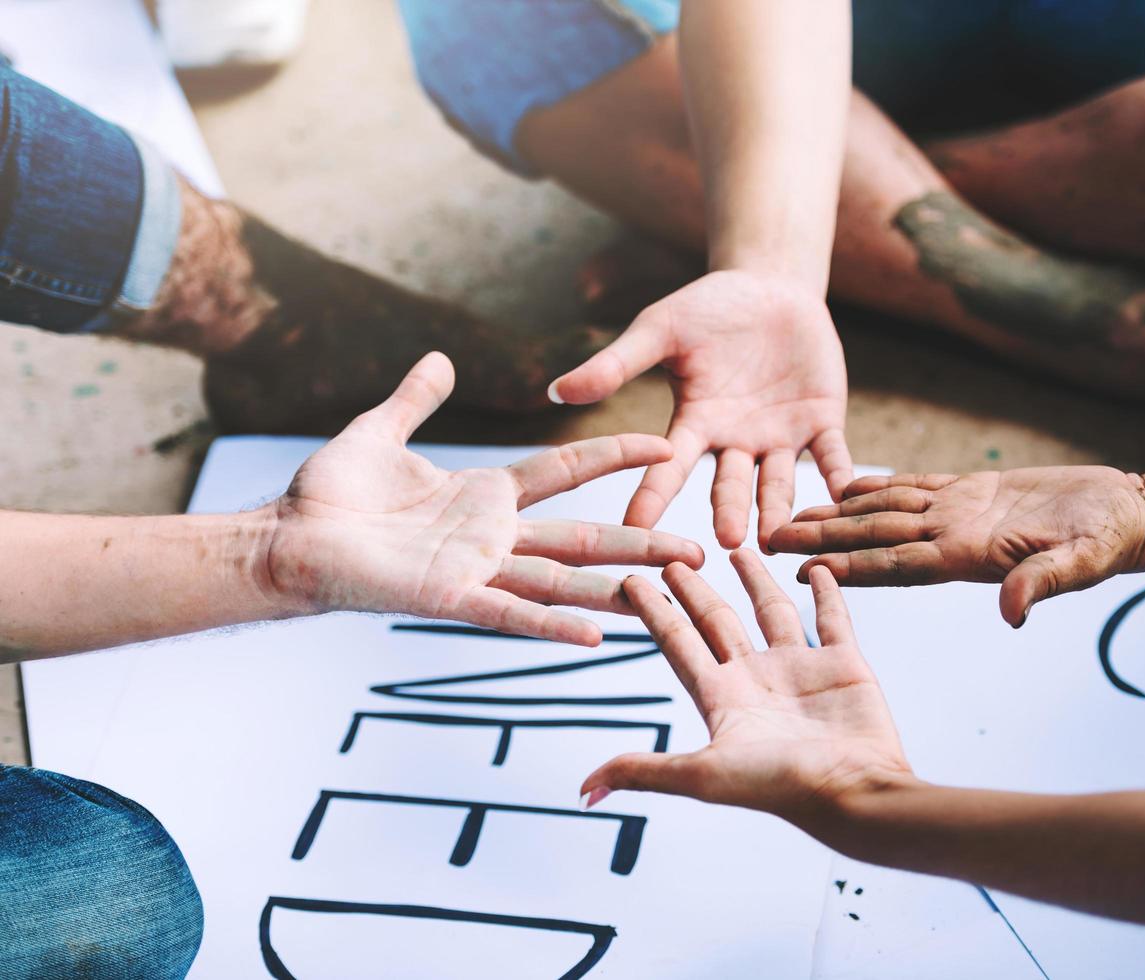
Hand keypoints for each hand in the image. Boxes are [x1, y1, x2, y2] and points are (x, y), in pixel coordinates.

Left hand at [266, 352, 704, 645]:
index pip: (569, 471)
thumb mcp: (379, 433)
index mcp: (486, 496)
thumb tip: (440, 360)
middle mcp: (494, 537)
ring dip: (619, 586)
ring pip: (563, 579)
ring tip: (673, 587)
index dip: (616, 454)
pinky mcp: (451, 598)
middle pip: (585, 536)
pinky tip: (599, 636)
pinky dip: (553, 627)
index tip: (664, 439)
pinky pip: (511, 615)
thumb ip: (415, 400)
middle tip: (700, 546)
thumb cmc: (327, 495)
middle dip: (643, 540)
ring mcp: (478, 570)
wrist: (285, 540)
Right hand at [548, 271, 852, 550]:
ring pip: (780, 482)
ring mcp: (779, 439)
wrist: (770, 288)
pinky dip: (841, 477)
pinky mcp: (822, 424)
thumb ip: (616, 364)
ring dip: (780, 509)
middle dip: (728, 510)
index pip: (669, 467)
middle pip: (730, 484)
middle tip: (725, 540)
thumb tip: (557, 391)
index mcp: (694, 424)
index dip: (652, 496)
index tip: (635, 530)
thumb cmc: (707, 309)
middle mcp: (735, 443)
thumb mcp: (660, 330)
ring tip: (780, 537)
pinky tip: (849, 498)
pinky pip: (833, 456)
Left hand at [580, 550, 909, 826]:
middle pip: (717, 623)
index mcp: (721, 699)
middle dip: (694, 591)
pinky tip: (814, 567)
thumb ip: (645, 771)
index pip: (678, 644)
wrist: (856, 794)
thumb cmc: (782, 788)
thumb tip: (584, 790)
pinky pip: (832, 618)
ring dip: (754, 582)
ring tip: (737, 550)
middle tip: (673, 557)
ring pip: (771, 613)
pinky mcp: (844, 665)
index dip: (654, 613)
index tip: (631, 581)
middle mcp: (757, 681)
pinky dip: (825, 591)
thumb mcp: (703, 775)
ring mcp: (800, 671)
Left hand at [768, 468, 1144, 626]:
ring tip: (792, 511)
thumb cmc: (1110, 542)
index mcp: (966, 558)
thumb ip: (1042, 584)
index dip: (848, 566)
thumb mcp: (1081, 564)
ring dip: (838, 514)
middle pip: (873, 538)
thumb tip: (1012, 613)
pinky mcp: (975, 491)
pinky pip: (916, 486)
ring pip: (885, 511)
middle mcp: (951, 538)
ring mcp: (960, 514)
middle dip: (821, 539)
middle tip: (766, 537)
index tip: (802, 569)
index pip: (893, 565)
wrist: (1131, 514)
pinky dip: (880, 485)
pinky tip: (848, 482)